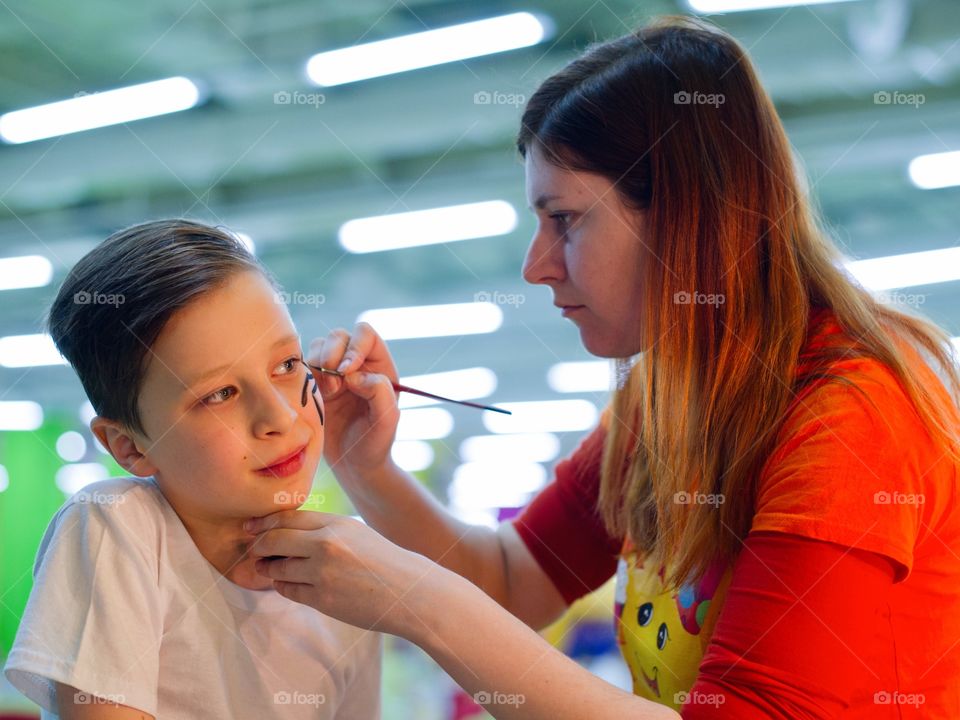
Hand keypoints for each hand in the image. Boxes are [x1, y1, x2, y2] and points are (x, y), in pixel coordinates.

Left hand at [246, 510, 441, 636]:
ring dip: (268, 568)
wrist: (407, 591)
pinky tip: (286, 582)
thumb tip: (285, 532)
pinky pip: (288, 590)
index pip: (287, 517)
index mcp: (336, 523)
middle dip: (259, 546)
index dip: (263, 522)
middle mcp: (326, 544)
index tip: (250, 527)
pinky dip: (283, 586)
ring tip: (267, 567)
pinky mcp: (321, 598)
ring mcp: (322, 572)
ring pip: (277, 567)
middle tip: (254, 550)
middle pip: (274, 540)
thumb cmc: (383, 561)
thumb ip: (323, 530)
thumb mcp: (355, 533)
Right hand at [306, 323, 400, 477]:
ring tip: (327, 392)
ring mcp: (332, 373)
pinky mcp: (313, 385)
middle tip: (334, 384)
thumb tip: (354, 375)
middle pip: (339, 336)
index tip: (348, 371)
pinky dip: (303, 373)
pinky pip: (302, 366)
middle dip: (332, 353)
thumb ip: (379, 392)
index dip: (355, 346)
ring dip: (317, 363)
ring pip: (318, 346)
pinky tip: (311, 393)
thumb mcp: (387, 420)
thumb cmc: (375, 443)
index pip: (365, 335)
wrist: (353, 465)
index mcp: (378, 366)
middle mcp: (356, 364)